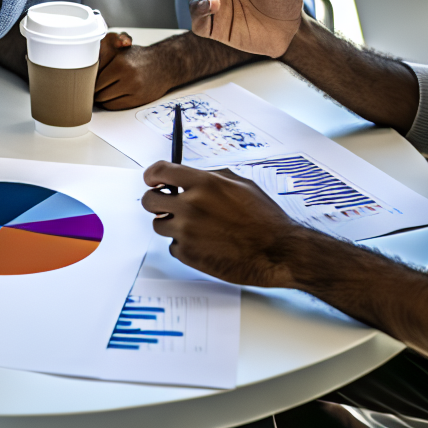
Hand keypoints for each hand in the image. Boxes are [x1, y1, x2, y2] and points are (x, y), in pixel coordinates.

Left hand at [94, 33, 173, 110]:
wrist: (165, 64)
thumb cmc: (141, 58)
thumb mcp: (123, 50)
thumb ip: (106, 56)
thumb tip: (87, 71)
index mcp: (121, 63)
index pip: (96, 78)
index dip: (90, 81)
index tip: (88, 81)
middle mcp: (128, 76)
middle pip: (99, 91)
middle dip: (95, 91)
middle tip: (92, 89)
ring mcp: (134, 89)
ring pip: (106, 100)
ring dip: (101, 98)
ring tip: (102, 92)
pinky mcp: (138, 100)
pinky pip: (115, 106)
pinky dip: (110, 103)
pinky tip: (111, 97)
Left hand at [140, 162, 304, 287]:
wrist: (278, 252)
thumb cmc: (265, 219)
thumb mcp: (241, 185)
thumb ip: (211, 178)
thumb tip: (191, 177)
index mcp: (203, 184)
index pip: (159, 171)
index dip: (152, 175)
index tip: (153, 180)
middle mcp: (190, 206)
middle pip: (149, 200)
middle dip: (157, 201)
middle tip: (167, 205)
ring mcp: (186, 232)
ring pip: (159, 225)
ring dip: (171, 225)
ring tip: (195, 227)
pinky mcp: (188, 255)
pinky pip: (173, 246)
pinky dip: (184, 245)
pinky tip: (205, 243)